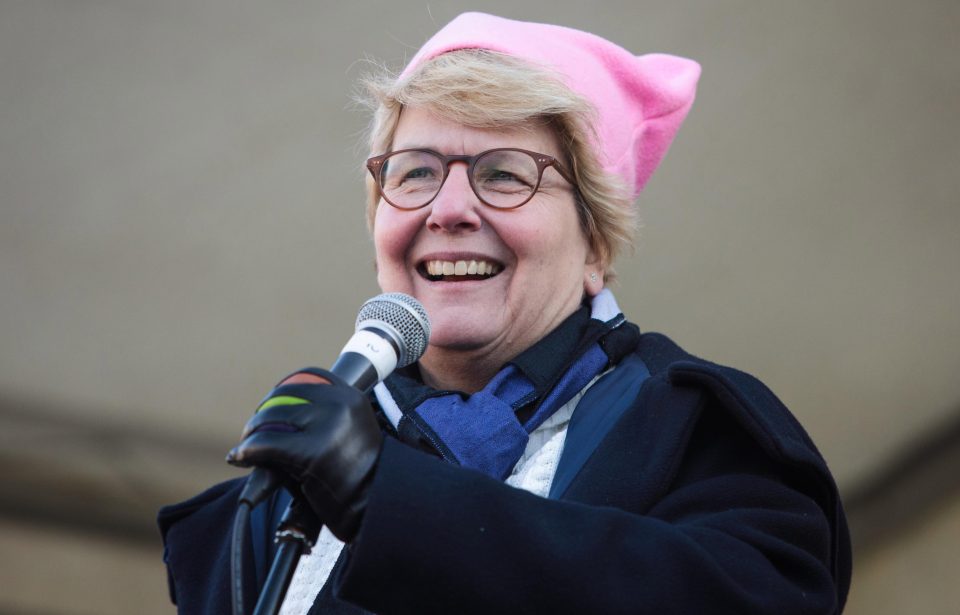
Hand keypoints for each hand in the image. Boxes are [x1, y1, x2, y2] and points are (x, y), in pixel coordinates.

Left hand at [226, 367, 381, 541]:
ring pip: (271, 419)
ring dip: (251, 434)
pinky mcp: (313, 453)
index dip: (282, 392)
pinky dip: (247, 451)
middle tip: (251, 434)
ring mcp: (328, 428)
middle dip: (261, 416)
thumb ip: (324, 420)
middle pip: (285, 398)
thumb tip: (278, 418)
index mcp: (351, 397)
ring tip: (244, 449)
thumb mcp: (350, 433)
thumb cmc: (359, 476)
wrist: (376, 504)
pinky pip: (267, 445)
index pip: (308, 379)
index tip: (270, 409)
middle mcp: (341, 406)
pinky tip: (239, 457)